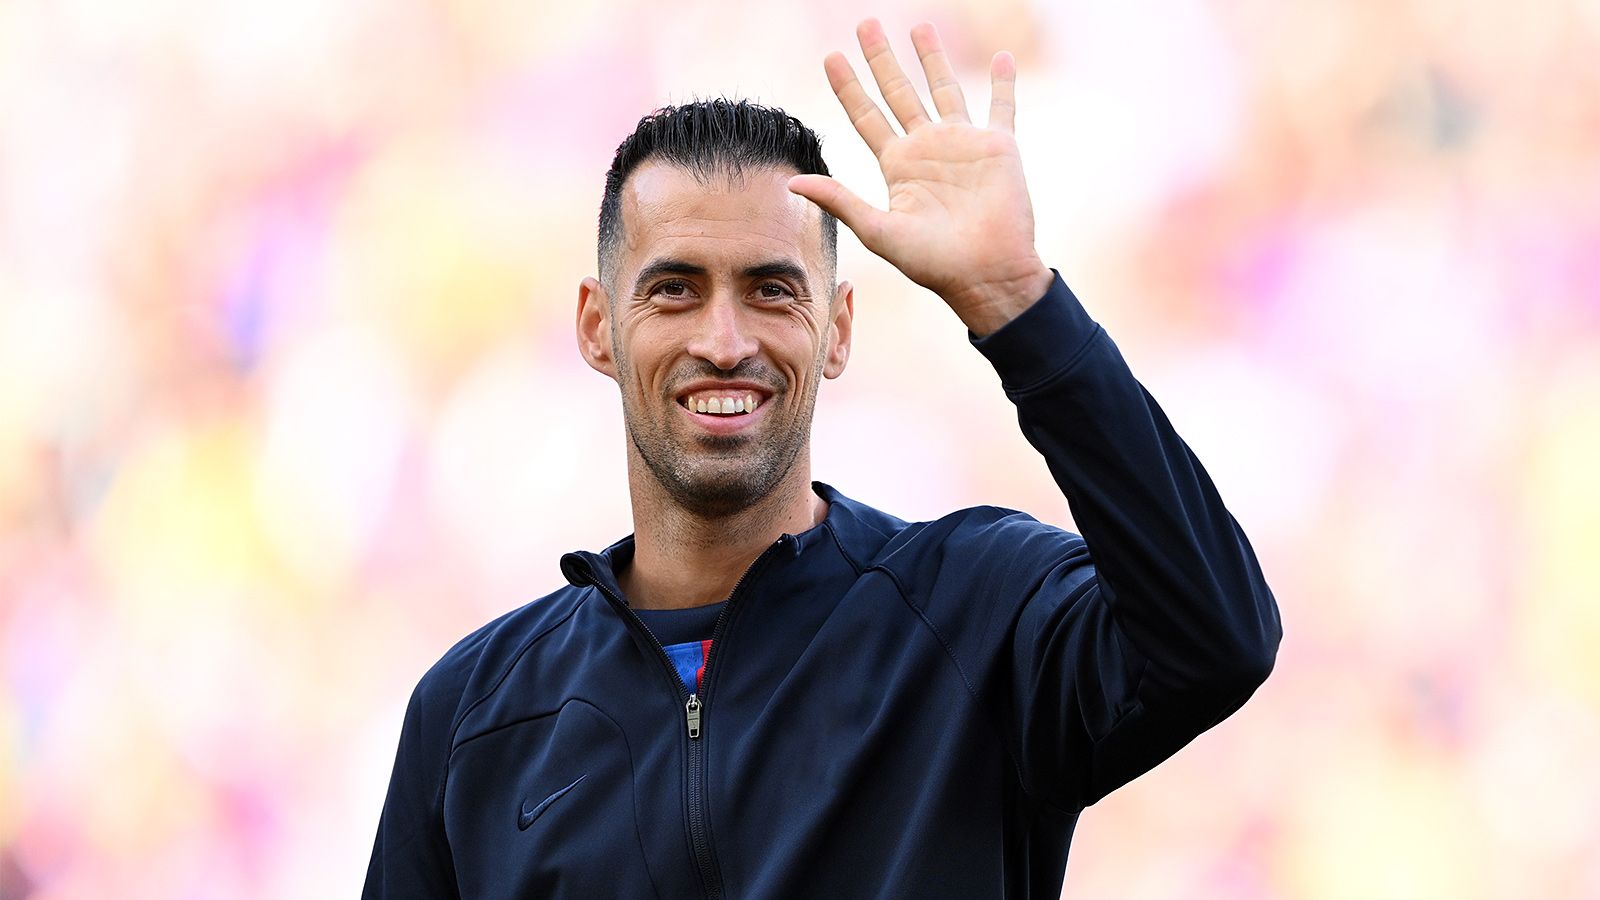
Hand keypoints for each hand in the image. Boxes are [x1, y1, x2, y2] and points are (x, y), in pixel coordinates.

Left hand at [789, 19, 1053, 335]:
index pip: (866, 116)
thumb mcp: (878, 231)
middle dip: (881, 59)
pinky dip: (1004, 83)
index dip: (848, 86)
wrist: (986, 274)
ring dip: (932, 59)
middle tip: (866, 24)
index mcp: (898, 165)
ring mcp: (963, 145)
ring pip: (944, 88)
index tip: (831, 56)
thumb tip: (791, 182)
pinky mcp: (999, 147)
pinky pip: (1002, 106)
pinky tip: (1003, 57)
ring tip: (920, 27)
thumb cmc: (934, 263)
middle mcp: (928, 149)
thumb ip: (840, 200)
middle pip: (899, 92)